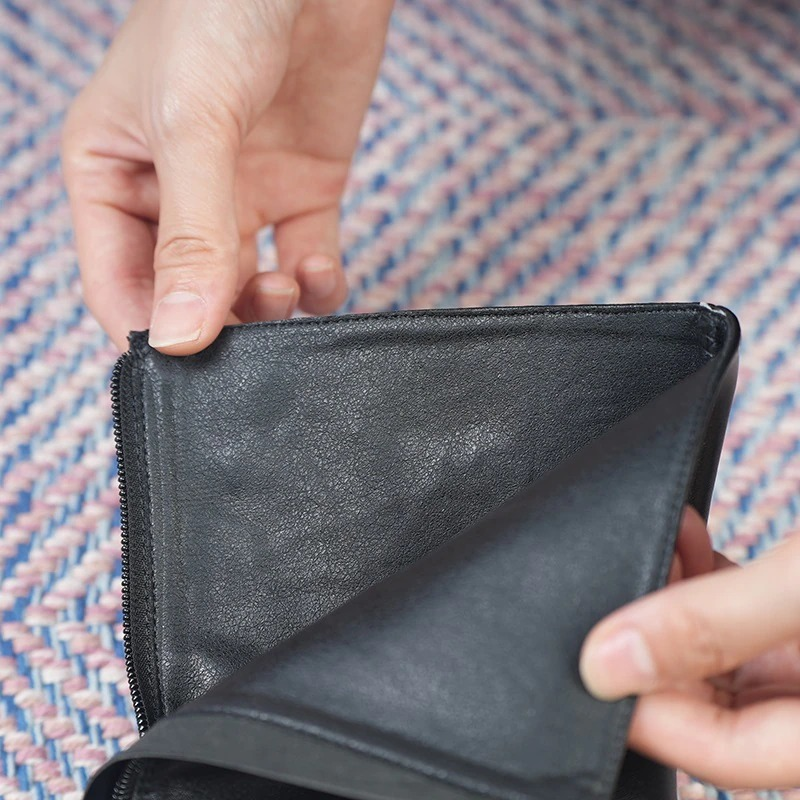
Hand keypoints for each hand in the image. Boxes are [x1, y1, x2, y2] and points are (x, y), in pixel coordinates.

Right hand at [62, 0, 392, 353]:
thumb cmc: (221, 10)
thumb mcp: (193, 125)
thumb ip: (190, 237)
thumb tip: (179, 337)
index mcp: (113, 177)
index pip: (118, 284)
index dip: (151, 330)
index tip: (189, 361)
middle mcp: (176, 196)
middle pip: (189, 296)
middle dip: (219, 326)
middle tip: (248, 338)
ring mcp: (243, 197)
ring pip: (248, 289)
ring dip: (268, 310)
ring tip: (282, 293)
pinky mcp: (303, 192)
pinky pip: (306, 262)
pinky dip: (317, 283)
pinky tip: (317, 271)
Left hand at [581, 507, 799, 788]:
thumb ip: (714, 625)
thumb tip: (609, 664)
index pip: (720, 752)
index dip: (641, 711)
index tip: (585, 660)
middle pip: (712, 701)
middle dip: (650, 638)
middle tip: (613, 582)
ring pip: (718, 651)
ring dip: (672, 596)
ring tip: (650, 544)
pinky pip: (741, 612)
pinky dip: (707, 576)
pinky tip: (684, 534)